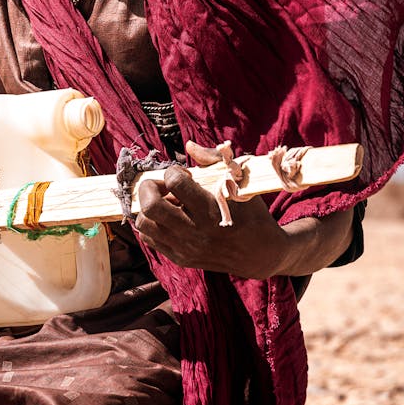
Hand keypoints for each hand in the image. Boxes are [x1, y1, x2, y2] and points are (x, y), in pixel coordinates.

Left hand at [136, 158, 287, 277]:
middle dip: (148, 188)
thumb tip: (189, 145)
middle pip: (151, 206)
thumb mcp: (238, 183)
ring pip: (144, 224)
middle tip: (161, 184)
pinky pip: (149, 239)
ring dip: (148, 207)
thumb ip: (213, 160)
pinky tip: (167, 216)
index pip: (175, 182)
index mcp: (211, 210)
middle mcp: (195, 231)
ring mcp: (185, 248)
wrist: (259, 254)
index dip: (173, 171)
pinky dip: (151, 223)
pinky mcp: (180, 258)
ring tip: (165, 202)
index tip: (182, 174)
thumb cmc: (250, 212)